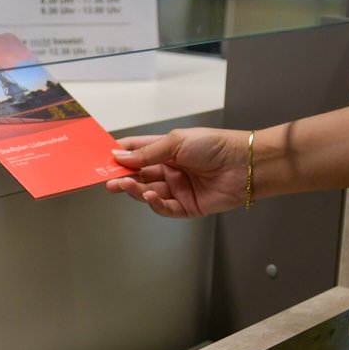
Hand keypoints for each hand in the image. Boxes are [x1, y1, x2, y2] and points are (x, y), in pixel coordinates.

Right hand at [105, 128, 250, 217]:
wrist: (245, 164)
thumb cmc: (215, 146)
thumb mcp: (176, 142)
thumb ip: (147, 152)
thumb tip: (120, 155)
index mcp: (167, 151)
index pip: (138, 153)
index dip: (121, 156)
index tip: (104, 160)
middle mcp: (171, 170)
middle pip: (140, 175)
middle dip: (123, 177)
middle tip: (108, 180)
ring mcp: (178, 189)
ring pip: (148, 192)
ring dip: (135, 189)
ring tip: (125, 185)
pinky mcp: (186, 206)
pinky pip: (164, 208)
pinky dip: (154, 203)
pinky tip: (148, 195)